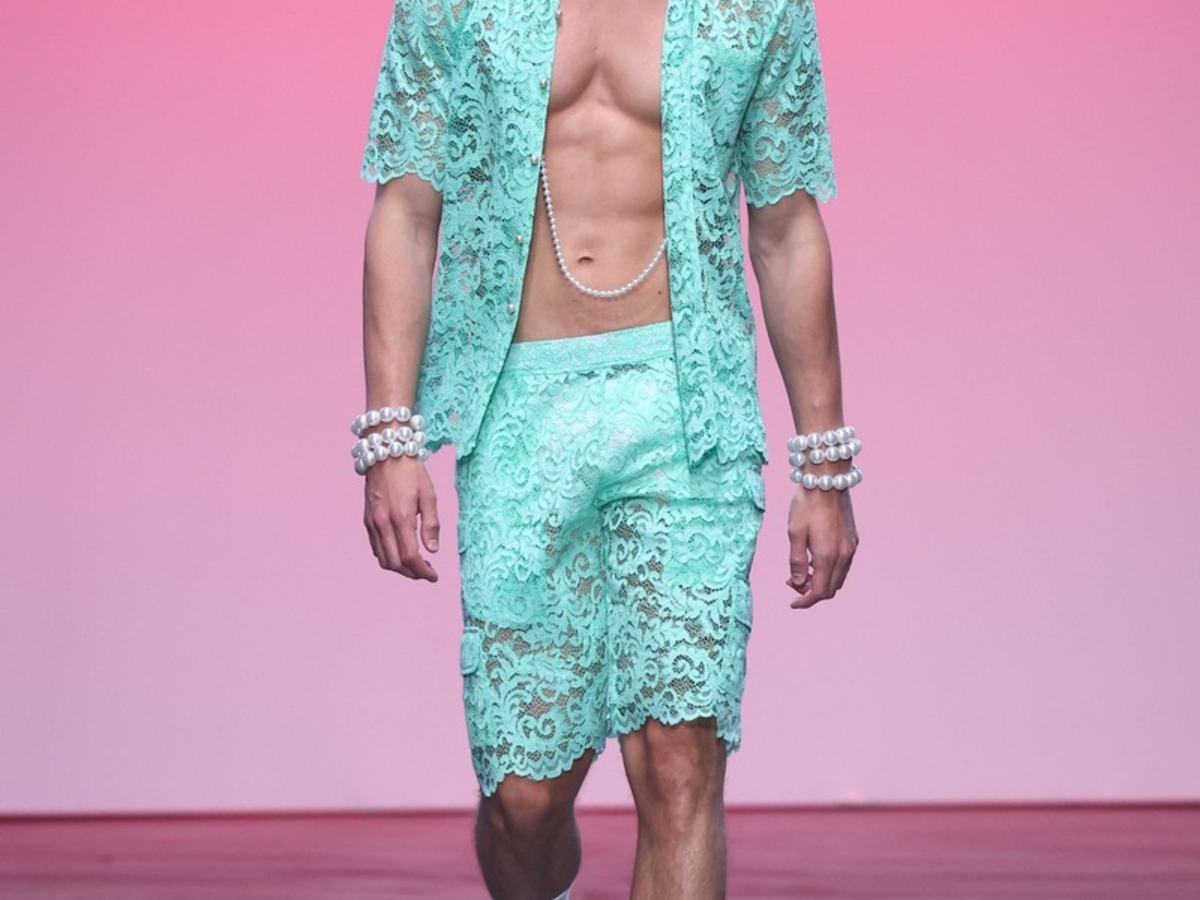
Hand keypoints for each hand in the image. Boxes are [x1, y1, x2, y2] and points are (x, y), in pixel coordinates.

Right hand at [363, 456, 439, 581]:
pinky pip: (375, 548)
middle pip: (395, 563)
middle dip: (412, 574)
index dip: (423, 572)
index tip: (434, 576)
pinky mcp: (367, 519)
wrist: (386, 452)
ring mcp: (372, 522)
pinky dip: (388, 557)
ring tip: (416, 565)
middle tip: (427, 572)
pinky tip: (401, 552)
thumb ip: (431, 524)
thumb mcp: (429, 495)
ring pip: (383, 559)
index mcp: (401, 518)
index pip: (411, 557)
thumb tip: (432, 550)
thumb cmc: (411, 471)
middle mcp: (383, 523)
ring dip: (400, 568)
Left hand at [786, 486, 857, 607]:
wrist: (828, 480)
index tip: (792, 604)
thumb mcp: (794, 533)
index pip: (819, 592)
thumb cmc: (807, 504)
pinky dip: (829, 570)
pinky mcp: (853, 539)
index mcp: (828, 556)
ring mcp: (851, 547)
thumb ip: (797, 561)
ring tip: (802, 570)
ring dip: (821, 581)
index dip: (805, 601)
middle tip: (792, 581)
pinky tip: (815, 558)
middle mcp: (844, 555)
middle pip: (830, 588)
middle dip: (811, 592)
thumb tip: (798, 584)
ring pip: (838, 578)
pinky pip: (843, 565)